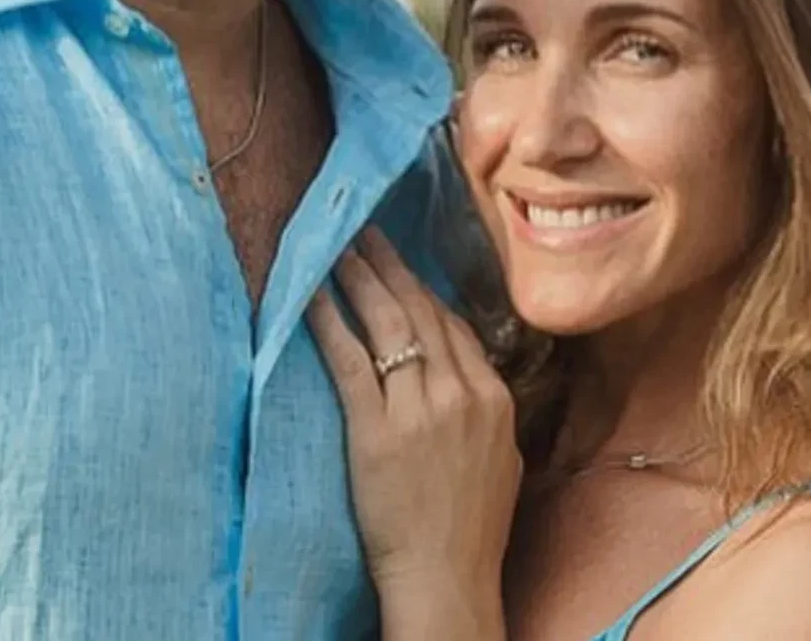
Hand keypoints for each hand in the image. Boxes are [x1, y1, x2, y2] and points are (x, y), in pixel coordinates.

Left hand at [307, 227, 520, 634]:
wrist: (448, 579)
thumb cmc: (472, 530)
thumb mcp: (500, 459)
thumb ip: (487, 410)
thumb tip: (470, 375)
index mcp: (493, 398)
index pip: (453, 324)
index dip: (422, 288)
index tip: (400, 263)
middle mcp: (460, 394)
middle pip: (420, 312)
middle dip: (389, 267)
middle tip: (364, 231)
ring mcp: (419, 411)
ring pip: (387, 325)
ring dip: (359, 280)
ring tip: (337, 248)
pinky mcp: (376, 432)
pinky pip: (348, 361)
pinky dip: (329, 323)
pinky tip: (310, 296)